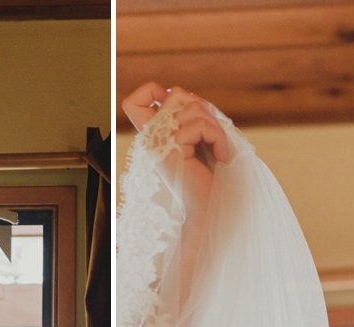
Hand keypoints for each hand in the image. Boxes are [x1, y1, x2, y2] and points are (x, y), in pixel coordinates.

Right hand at [121, 82, 231, 207]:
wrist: (211, 208)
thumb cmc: (209, 175)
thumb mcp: (196, 139)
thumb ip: (186, 115)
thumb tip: (176, 92)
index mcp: (154, 136)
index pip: (133, 102)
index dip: (150, 91)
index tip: (171, 107)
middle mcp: (151, 138)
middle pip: (176, 93)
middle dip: (203, 108)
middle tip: (212, 135)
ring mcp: (159, 143)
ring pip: (192, 105)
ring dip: (214, 124)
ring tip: (217, 147)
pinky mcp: (172, 150)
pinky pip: (199, 125)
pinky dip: (217, 137)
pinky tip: (220, 156)